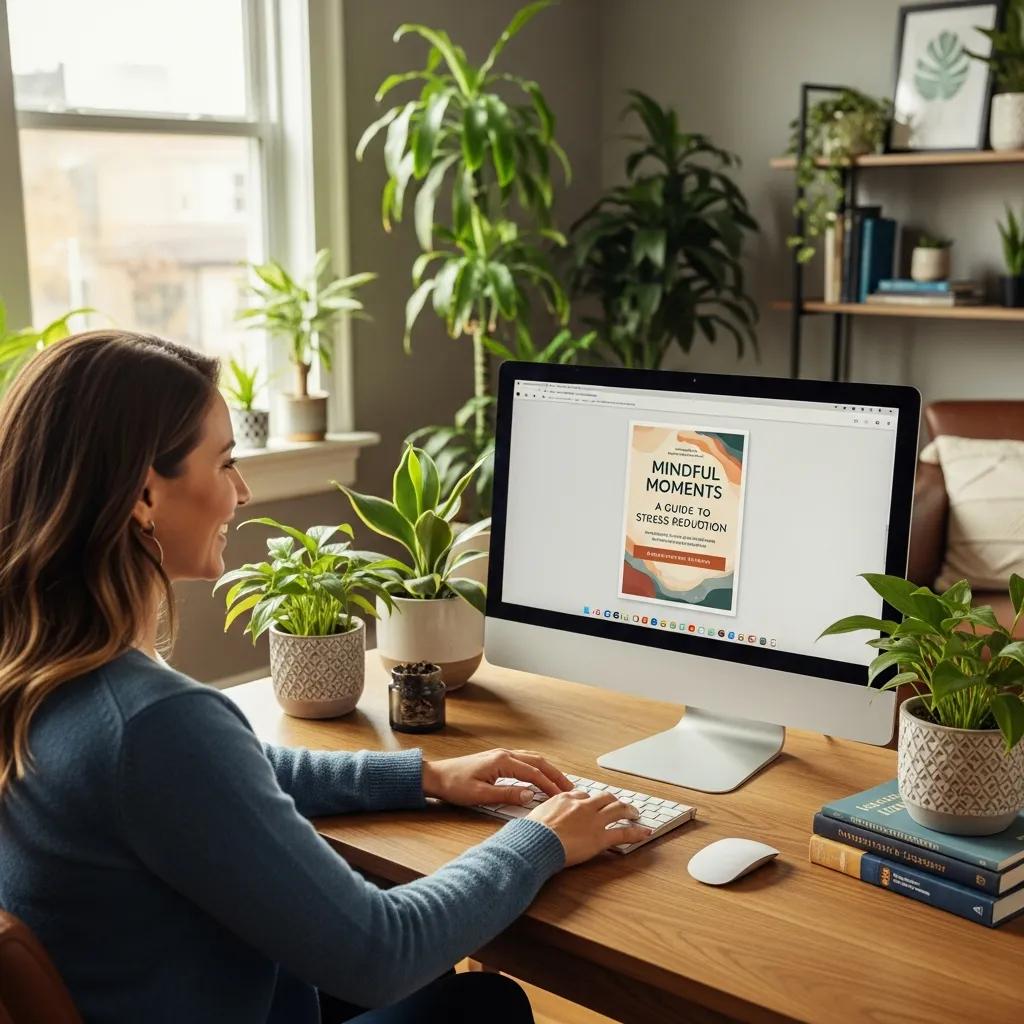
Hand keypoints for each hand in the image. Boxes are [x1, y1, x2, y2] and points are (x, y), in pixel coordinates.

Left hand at [421, 748, 574, 806]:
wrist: (435, 776)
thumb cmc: (454, 785)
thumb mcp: (480, 795)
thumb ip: (507, 795)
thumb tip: (530, 795)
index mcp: (502, 761)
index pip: (534, 773)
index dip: (550, 785)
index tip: (563, 796)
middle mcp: (504, 754)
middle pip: (538, 761)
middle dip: (555, 774)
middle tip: (570, 788)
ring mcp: (501, 754)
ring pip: (532, 758)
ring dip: (548, 769)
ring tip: (560, 782)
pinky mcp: (497, 759)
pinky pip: (524, 760)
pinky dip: (537, 766)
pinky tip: (540, 775)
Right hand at [528, 790, 652, 865]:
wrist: (536, 841)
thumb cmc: (531, 833)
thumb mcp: (534, 816)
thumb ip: (542, 815)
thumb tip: (536, 821)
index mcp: (565, 798)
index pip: (581, 794)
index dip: (589, 800)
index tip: (592, 803)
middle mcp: (582, 805)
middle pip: (603, 797)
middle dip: (613, 800)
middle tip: (619, 804)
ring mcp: (593, 820)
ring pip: (617, 809)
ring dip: (628, 810)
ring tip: (635, 813)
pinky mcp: (600, 837)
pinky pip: (623, 833)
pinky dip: (636, 833)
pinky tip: (645, 833)